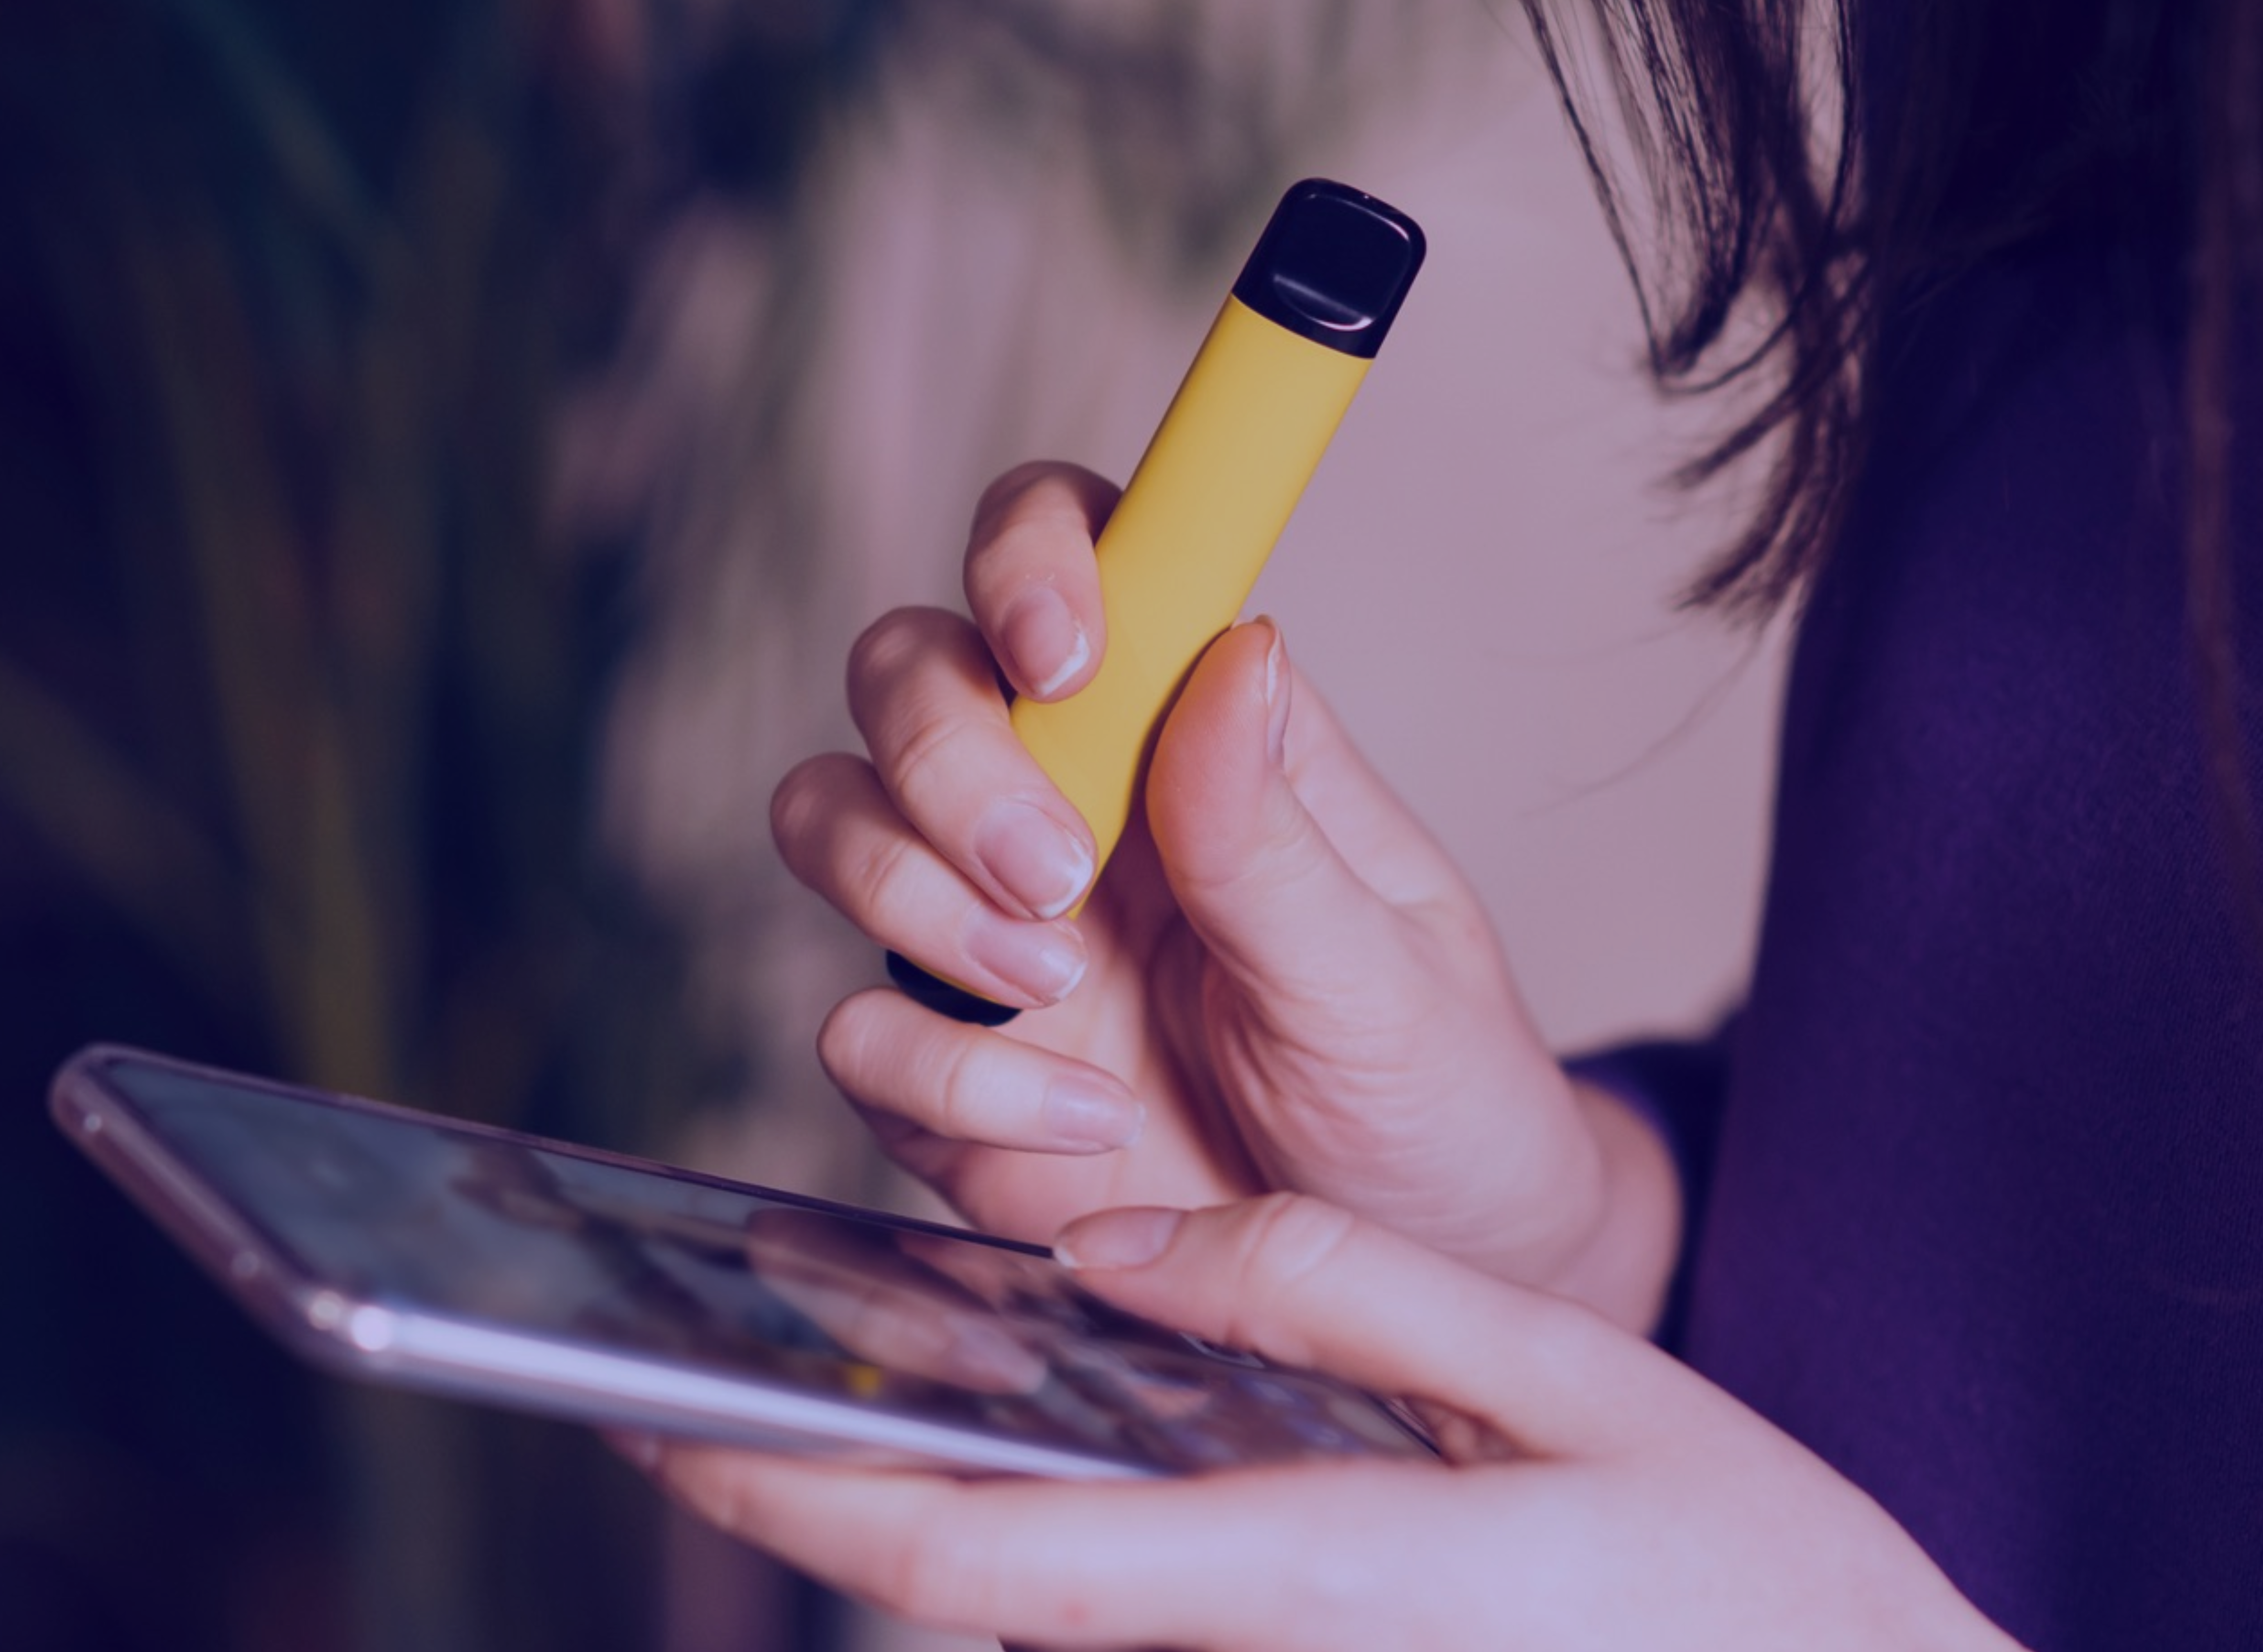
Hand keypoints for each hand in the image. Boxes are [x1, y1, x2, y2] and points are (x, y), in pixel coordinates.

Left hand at [628, 1194, 2018, 1651]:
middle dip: (823, 1515)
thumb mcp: (1569, 1378)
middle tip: (684, 1400)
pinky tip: (1056, 1452)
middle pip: (985, 1614)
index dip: (808, 1506)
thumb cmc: (1755, 1569)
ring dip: (942, 1526)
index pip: (997, 1563)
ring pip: (1057, 1634)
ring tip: (857, 1380)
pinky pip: (1148, 1640)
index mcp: (1326, 1582)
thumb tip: (1120, 1252)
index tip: (664, 1435)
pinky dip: (1058, 1558)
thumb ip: (1339, 1297)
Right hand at [769, 462, 1674, 1324]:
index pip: (1072, 553)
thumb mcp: (1390, 979)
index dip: (1030, 556)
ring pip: (830, 818)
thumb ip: (1278, 835)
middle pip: (907, 672)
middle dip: (947, 756)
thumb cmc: (1432, 1100)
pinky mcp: (949, 1076)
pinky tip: (1086, 1128)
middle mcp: (1070, 806)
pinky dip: (947, 1077)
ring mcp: (990, 936)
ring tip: (1057, 988)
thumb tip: (1238, 647)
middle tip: (1057, 873)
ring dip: (914, 895)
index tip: (1063, 650)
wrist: (1415, 1287)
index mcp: (1191, 736)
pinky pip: (854, 1032)